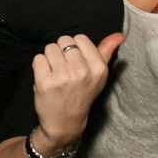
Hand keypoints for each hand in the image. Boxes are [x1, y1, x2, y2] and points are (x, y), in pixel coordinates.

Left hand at [30, 33, 123, 154]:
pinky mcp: (45, 82)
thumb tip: (119, 35)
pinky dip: (39, 67)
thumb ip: (107, 51)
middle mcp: (82, 72)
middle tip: (66, 70)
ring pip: (50, 48)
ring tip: (56, 74)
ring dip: (50, 59)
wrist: (65, 122)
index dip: (76, 49)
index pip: (80, 38)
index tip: (77, 63)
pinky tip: (47, 79)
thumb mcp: (98, 74)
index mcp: (98, 68)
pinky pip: (38, 58)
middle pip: (64, 40)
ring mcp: (63, 77)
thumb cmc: (81, 94)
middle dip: (62, 52)